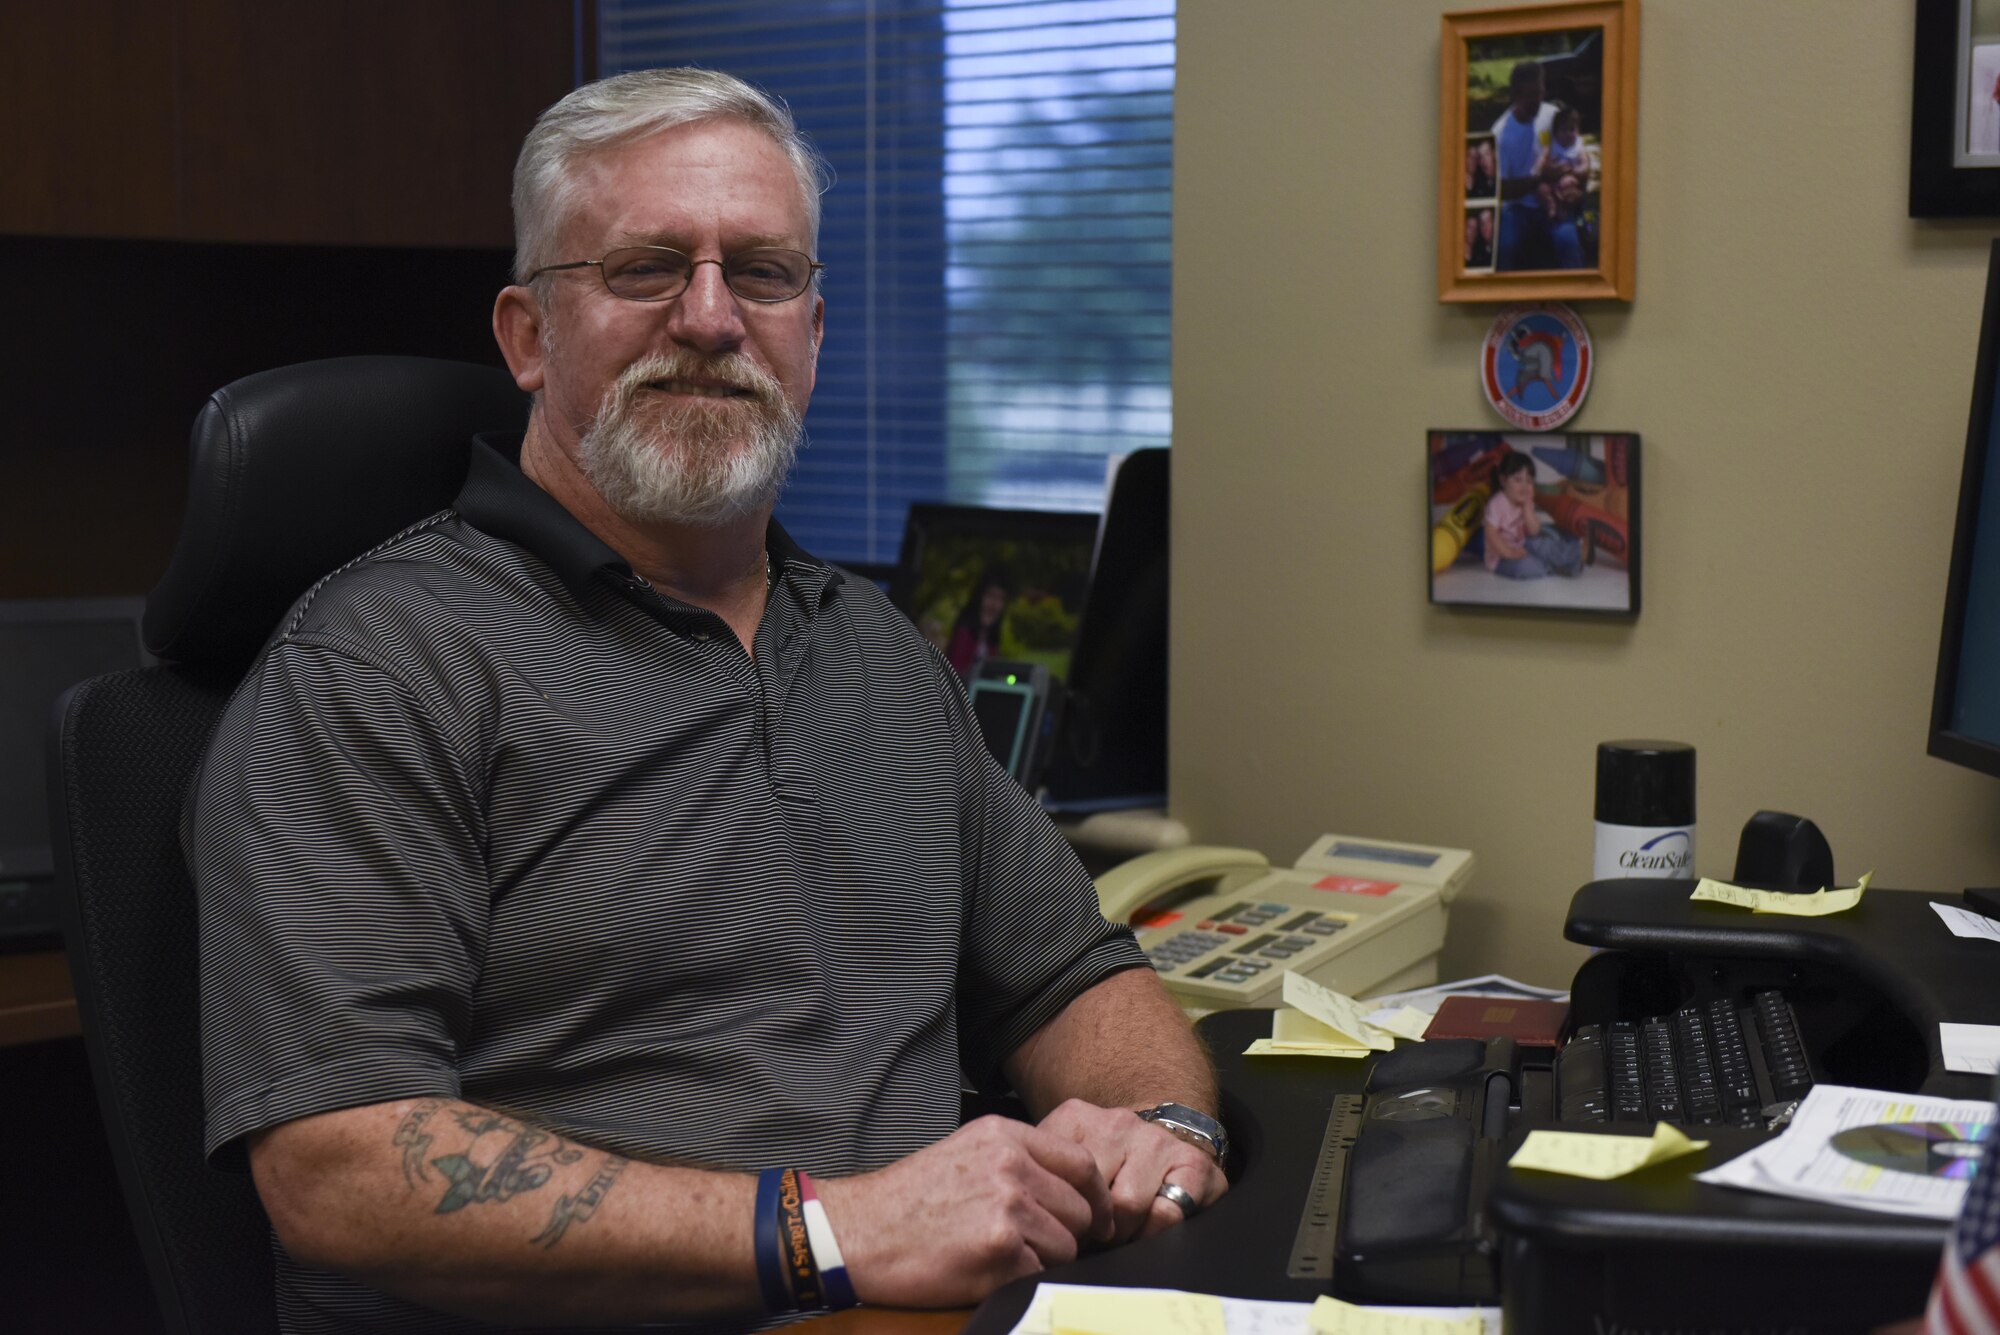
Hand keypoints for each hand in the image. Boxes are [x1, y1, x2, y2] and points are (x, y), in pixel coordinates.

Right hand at [811, 1116, 1111, 1308]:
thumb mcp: (966, 1152)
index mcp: (1004, 1136)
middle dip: (1066, 1235)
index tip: (1098, 1219)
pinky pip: (1040, 1273)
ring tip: (996, 1255)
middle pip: (1081, 1210)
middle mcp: (1011, 1165)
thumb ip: (1019, 1160)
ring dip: (1041, 1260)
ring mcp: (1008, 1207)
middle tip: (1029, 1245)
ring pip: (1066, 1246)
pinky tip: (984, 1270)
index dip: (1096, 1197)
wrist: (857, 1232)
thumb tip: (1072, 1189)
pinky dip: (1020, 1280)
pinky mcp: (1000, 1250)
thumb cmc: (907, 1199)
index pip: (1082, 1163)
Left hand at [1035, 1099, 1228, 1244]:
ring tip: (1122, 1228)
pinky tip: (1150, 1223)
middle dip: (1092, 1227)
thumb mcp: (1060, 1162)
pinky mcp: (1193, 1162)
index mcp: (1076, 1118)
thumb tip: (1028, 1222)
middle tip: (1095, 1232)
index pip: (1055, 1178)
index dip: (1060, 1214)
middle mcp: (1118, 1122)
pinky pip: (1167, 1212)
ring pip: (1128, 1206)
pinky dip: (1156, 1230)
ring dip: (1124, 1231)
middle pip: (1092, 1197)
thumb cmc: (1101, 1166)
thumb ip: (1040, 1178)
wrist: (1160, 1138)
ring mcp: (1156, 1139)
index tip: (1064, 1225)